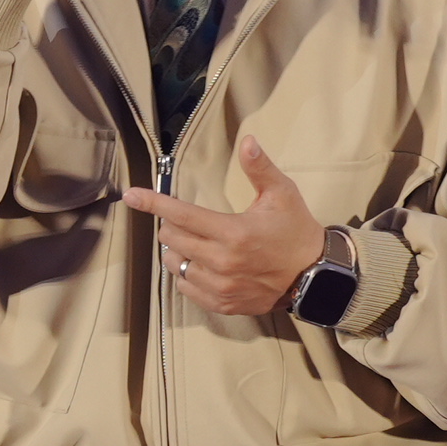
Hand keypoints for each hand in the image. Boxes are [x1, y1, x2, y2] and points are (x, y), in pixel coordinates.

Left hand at [123, 138, 331, 318]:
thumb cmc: (296, 231)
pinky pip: (186, 289)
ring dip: (178, 250)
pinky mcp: (223, 304)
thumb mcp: (282, 194)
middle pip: (172, 238)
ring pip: (175, 264)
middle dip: (172, 224)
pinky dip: (186, 275)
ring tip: (196, 243)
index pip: (181, 215)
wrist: (316, 276)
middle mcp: (222, 262)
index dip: (152, 202)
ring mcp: (221, 286)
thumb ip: (260, 168)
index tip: (130, 195)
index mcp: (233, 233)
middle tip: (189, 220)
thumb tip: (248, 141)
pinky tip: (201, 265)